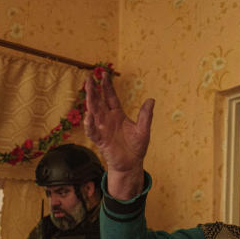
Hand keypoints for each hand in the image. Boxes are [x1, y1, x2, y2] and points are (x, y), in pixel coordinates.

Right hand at [84, 74, 153, 198]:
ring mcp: (103, 129)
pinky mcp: (101, 140)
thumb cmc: (137, 146)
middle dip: (94, 90)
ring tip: (88, 90)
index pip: (110, 97)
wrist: (132, 163)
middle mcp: (108, 119)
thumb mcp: (143, 130)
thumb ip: (145, 116)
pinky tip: (88, 116)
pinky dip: (89, 125)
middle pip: (99, 102)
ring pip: (94, 113)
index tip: (104, 74)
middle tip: (89, 78)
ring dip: (90, 102)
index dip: (107, 87)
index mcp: (117, 114)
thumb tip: (151, 100)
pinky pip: (92, 131)